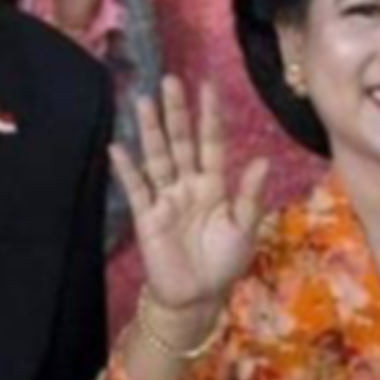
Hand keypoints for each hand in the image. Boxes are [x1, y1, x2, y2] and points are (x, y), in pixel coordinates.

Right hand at [111, 77, 269, 316]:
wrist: (196, 299)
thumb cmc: (223, 264)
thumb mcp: (244, 229)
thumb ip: (249, 195)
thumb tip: (262, 159)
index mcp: (214, 185)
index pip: (211, 142)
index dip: (210, 115)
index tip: (208, 85)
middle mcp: (188, 184)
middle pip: (180, 141)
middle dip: (176, 112)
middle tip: (170, 80)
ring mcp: (165, 198)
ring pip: (157, 157)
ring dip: (150, 130)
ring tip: (143, 101)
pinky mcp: (147, 217)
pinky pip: (136, 189)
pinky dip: (127, 169)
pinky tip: (117, 147)